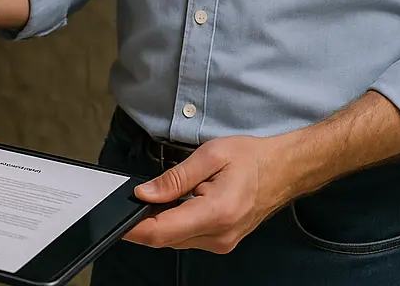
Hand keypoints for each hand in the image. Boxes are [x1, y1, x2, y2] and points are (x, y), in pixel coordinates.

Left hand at [125, 135, 293, 252]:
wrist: (282, 170)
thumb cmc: (250, 158)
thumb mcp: (210, 156)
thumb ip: (175, 177)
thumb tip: (146, 193)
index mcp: (216, 213)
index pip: (164, 231)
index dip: (135, 228)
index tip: (117, 221)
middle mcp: (219, 236)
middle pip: (166, 239)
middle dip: (144, 222)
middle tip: (133, 198)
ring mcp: (222, 243)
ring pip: (175, 240)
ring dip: (161, 222)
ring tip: (160, 195)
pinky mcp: (222, 242)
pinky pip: (188, 238)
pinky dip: (175, 223)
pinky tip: (176, 204)